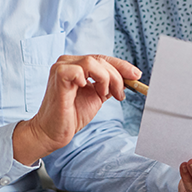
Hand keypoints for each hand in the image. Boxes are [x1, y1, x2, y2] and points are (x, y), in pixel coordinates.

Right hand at [13, 54, 140, 165]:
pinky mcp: (58, 76)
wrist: (54, 132)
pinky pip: (79, 70)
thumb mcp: (97, 95)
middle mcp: (68, 62)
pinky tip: (90, 89)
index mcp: (76, 64)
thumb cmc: (73, 114)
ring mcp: (61, 67)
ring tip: (104, 94)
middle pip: (101, 60)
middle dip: (117, 76)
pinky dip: (91, 78)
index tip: (136, 75)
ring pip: (93, 62)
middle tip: (121, 94)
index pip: (103, 59)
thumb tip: (130, 76)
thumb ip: (109, 83)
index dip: (122, 66)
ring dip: (106, 78)